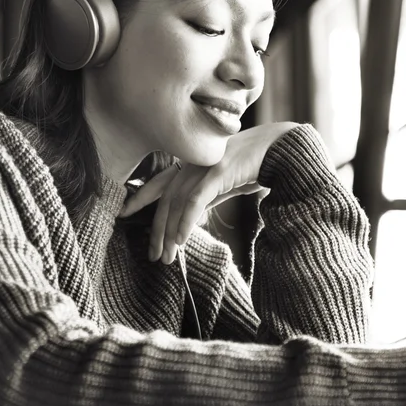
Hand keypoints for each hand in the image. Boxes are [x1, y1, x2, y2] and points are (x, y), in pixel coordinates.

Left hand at [120, 122, 297, 263]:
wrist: (282, 148)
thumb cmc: (256, 164)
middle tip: (154, 255)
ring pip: (177, 202)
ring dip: (170, 232)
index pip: (160, 181)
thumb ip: (207, 194)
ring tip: (167, 257)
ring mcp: (205, 164)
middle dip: (157, 228)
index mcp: (194, 162)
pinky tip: (180, 240)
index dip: (141, 197)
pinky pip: (195, 200)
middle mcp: (194, 161)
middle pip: (165, 197)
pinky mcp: (218, 171)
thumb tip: (191, 216)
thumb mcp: (225, 181)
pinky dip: (185, 221)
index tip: (123, 212)